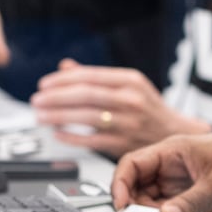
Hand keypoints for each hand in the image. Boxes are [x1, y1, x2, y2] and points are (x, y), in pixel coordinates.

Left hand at [32, 59, 210, 154]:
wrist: (174, 133)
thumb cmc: (148, 107)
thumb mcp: (128, 85)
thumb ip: (96, 76)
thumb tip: (65, 66)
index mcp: (131, 80)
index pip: (90, 76)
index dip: (62, 80)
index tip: (44, 84)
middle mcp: (131, 100)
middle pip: (85, 95)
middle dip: (56, 97)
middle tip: (37, 100)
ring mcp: (128, 123)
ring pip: (85, 117)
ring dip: (58, 116)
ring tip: (40, 116)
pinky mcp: (124, 144)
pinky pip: (91, 140)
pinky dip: (71, 137)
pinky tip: (57, 133)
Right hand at [112, 131, 211, 211]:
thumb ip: (188, 202)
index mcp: (173, 150)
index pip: (132, 163)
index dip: (120, 183)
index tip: (122, 205)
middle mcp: (172, 163)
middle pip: (137, 181)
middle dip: (134, 201)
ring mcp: (180, 178)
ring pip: (150, 195)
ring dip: (149, 210)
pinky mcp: (189, 192)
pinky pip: (167, 204)